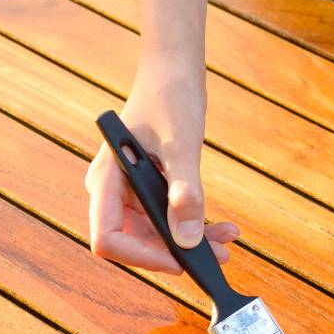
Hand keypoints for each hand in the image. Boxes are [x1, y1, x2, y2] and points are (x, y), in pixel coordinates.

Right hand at [84, 58, 238, 274]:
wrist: (174, 71)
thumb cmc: (170, 98)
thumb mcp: (182, 146)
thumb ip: (186, 192)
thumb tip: (188, 240)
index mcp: (106, 180)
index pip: (109, 238)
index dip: (143, 256)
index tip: (181, 262)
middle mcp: (112, 189)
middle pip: (135, 240)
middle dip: (176, 252)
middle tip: (220, 257)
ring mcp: (130, 189)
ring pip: (155, 231)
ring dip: (190, 241)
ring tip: (227, 242)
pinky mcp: (149, 186)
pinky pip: (167, 216)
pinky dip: (192, 223)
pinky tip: (222, 227)